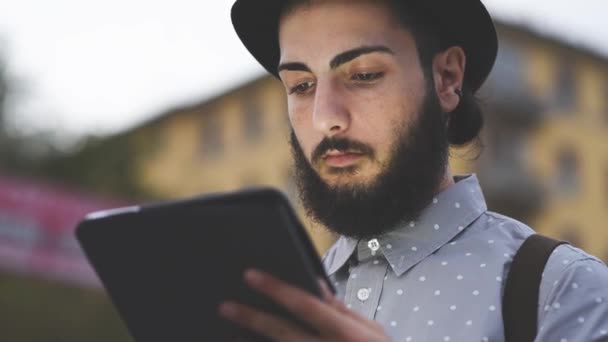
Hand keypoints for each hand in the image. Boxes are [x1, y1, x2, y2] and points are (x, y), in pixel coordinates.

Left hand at [218, 269, 389, 341]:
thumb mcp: (373, 333)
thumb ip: (343, 311)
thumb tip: (317, 287)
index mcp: (346, 333)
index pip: (306, 305)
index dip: (276, 289)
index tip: (251, 275)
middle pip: (282, 332)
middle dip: (253, 318)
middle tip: (225, 306)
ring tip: (232, 330)